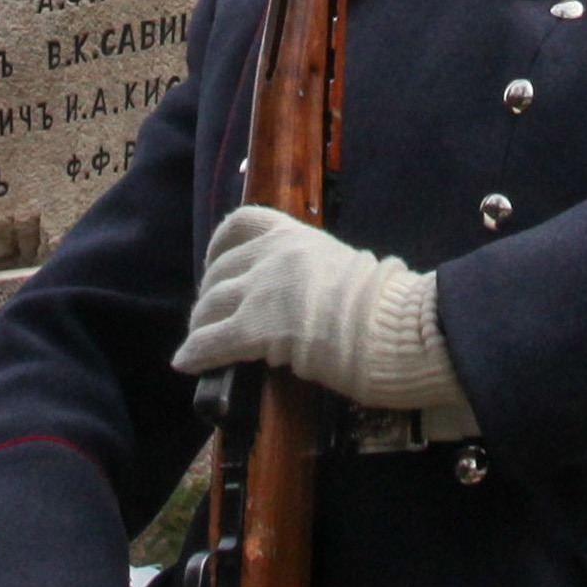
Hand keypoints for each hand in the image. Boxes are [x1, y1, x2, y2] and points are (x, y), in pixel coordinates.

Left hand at [170, 207, 467, 414]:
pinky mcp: (258, 329)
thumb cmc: (390, 306)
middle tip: (210, 318)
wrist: (400, 328)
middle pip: (221, 271)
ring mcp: (264, 290)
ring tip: (198, 343)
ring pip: (211, 305)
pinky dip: (196, 353)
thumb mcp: (349, 268)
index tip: (215, 264)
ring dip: (200, 326)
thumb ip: (317, 272)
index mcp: (299, 236)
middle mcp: (274, 255)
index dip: (220, 245)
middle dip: (210, 296)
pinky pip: (213, 340)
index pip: (243, 223)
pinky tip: (186, 363)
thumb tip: (306, 293)